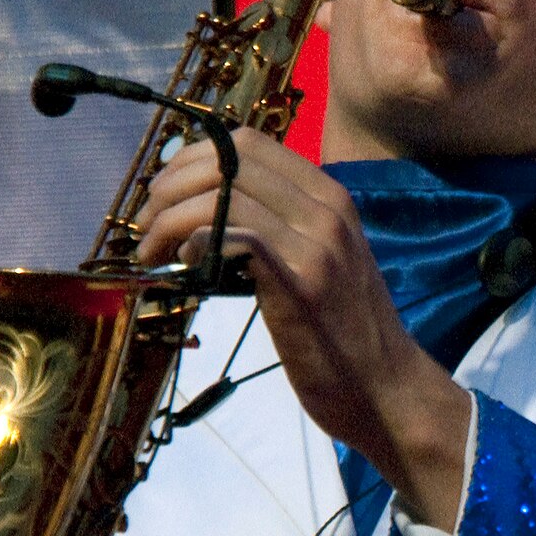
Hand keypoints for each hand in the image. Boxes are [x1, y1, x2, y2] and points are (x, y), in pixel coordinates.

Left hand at [135, 128, 470, 531]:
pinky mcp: (301, 284)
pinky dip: (195, 241)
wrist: (389, 392)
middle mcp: (326, 210)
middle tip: (147, 222)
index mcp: (330, 199)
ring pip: (224, 194)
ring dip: (171, 217)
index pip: (248, 143)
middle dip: (171, 184)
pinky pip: (234, 236)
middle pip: (230, 158)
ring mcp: (316, 245)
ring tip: (152, 249)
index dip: (193, 158)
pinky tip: (185, 265)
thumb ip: (281, 233)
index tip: (164, 194)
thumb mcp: (321, 265)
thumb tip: (212, 219)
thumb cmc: (349, 338)